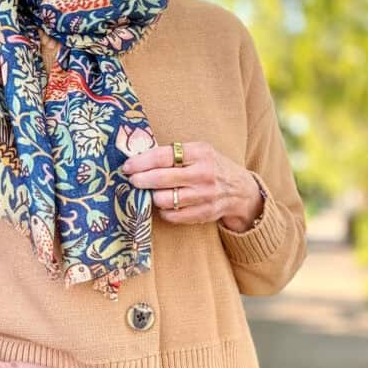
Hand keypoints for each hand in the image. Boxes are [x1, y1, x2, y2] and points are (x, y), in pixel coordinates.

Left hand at [121, 140, 263, 228]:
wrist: (240, 190)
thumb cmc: (212, 167)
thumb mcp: (199, 151)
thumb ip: (174, 153)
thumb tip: (138, 158)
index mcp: (200, 153)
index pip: (163, 156)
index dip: (141, 162)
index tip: (127, 166)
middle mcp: (203, 174)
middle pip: (161, 179)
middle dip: (141, 180)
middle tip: (132, 180)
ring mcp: (204, 195)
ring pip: (165, 200)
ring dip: (153, 196)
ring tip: (152, 192)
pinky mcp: (204, 213)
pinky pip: (172, 216)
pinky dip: (164, 211)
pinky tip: (165, 204)